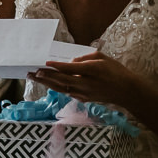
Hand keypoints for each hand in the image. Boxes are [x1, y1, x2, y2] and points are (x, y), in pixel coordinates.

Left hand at [28, 51, 142, 105]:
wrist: (126, 92)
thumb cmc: (116, 71)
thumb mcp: (102, 58)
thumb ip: (85, 58)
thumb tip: (72, 62)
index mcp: (91, 71)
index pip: (70, 69)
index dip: (56, 67)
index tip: (45, 63)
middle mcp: (85, 84)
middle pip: (61, 81)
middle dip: (45, 76)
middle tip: (31, 72)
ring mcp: (84, 94)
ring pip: (61, 88)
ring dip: (46, 83)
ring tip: (34, 77)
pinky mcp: (84, 99)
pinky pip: (67, 92)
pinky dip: (56, 88)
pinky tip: (48, 84)